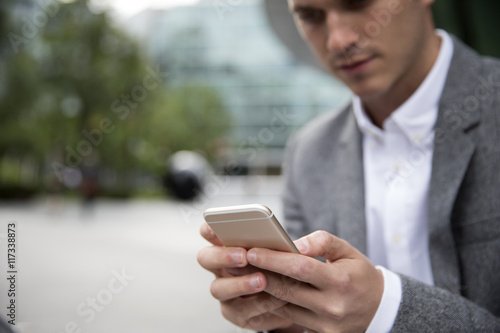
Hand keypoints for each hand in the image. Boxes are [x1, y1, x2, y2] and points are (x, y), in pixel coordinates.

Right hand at [197, 222, 295, 330]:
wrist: (296, 301)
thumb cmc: (285, 269)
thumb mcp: (286, 253)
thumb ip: (282, 246)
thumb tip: (291, 244)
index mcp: (229, 246)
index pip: (209, 233)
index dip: (209, 229)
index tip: (217, 228)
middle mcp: (222, 268)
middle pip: (205, 258)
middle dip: (222, 256)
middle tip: (243, 256)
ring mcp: (226, 291)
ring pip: (218, 288)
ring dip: (240, 283)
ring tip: (262, 280)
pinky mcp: (236, 313)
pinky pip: (240, 310)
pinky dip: (260, 303)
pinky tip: (277, 299)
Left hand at [247, 230, 383, 332]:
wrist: (379, 309)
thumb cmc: (359, 274)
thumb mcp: (347, 251)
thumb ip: (322, 242)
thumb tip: (295, 243)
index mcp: (340, 282)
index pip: (299, 268)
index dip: (273, 260)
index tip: (252, 251)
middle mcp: (332, 306)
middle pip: (286, 289)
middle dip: (259, 274)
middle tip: (238, 262)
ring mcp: (326, 325)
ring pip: (284, 306)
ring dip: (262, 290)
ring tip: (244, 275)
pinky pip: (290, 318)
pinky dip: (275, 304)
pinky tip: (262, 291)